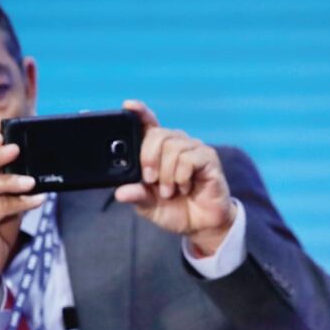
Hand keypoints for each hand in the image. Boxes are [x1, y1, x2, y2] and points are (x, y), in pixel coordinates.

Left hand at [114, 100, 235, 254]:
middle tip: (150, 180)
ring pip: (173, 147)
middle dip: (149, 158)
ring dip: (167, 174)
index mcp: (159, 150)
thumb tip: (120, 192)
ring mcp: (194, 149)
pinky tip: (185, 187)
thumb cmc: (176, 209)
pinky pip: (189, 159)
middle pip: (158, 134)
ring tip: (169, 191)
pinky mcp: (208, 158)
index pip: (148, 124)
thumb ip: (137, 196)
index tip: (128, 105)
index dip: (139, 112)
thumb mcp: (149, 206)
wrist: (201, 225)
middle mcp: (177, 144)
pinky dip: (182, 176)